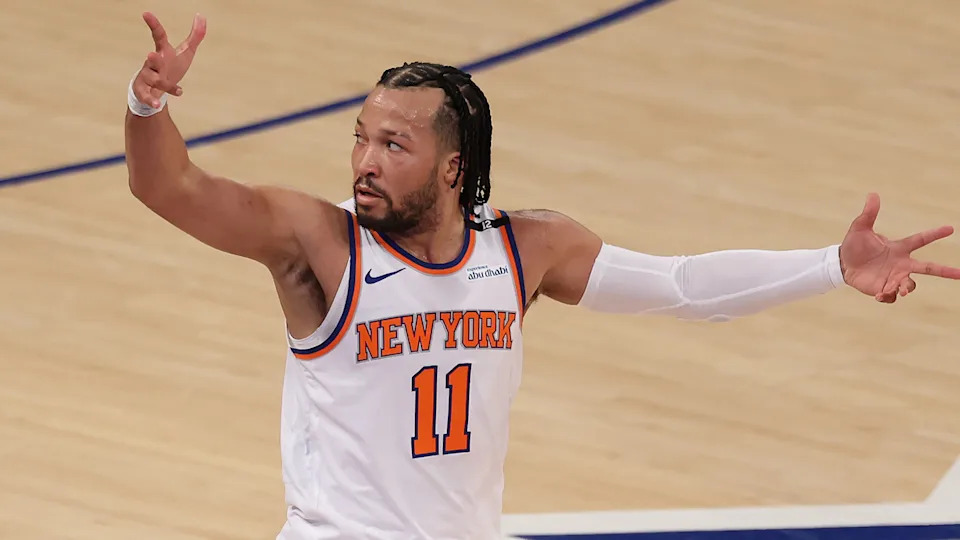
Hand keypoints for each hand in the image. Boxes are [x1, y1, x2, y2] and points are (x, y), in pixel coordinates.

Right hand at [132, 12, 206, 108]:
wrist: (156, 89)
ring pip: (151, 78)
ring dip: (160, 82)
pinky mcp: (144, 91)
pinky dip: (151, 100)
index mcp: (163, 52)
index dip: (153, 25)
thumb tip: (201, 16)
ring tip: (163, 83)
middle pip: (153, 59)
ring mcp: (147, 77)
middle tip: (151, 55)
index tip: (146, 13)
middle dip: (153, 59)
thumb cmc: (172, 67)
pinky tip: (158, 104)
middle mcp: (153, 63)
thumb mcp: (186, 52)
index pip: (158, 36)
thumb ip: (195, 35)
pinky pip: (146, 96)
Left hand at [839, 193, 959, 302]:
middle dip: (946, 271)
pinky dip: (889, 296)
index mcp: (899, 248)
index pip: (921, 240)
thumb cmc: (854, 245)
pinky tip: (880, 295)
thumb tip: (872, 194)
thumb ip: (868, 214)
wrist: (842, 264)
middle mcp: (901, 264)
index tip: (950, 229)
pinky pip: (892, 296)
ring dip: (907, 288)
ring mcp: (894, 278)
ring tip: (901, 290)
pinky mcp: (884, 289)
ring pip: (910, 285)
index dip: (935, 234)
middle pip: (928, 268)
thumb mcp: (860, 228)